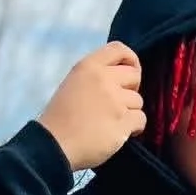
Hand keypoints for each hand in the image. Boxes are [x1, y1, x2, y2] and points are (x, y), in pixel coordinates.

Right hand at [38, 43, 146, 171]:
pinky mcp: (122, 122)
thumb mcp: (72, 84)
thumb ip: (95, 77)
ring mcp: (115, 101)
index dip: (130, 60)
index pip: (119, 49)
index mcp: (88, 67)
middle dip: (131, 89)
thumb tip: (119, 80)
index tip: (129, 73)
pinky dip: (134, 128)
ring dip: (129, 112)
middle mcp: (104, 79)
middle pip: (134, 75)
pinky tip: (118, 133)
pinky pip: (141, 119)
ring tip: (111, 122)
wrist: (54, 146)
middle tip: (118, 103)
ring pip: (138, 101)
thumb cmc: (59, 120)